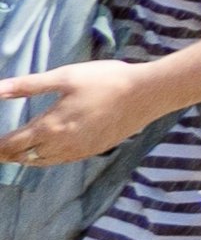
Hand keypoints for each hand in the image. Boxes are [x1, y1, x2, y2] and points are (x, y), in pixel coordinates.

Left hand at [0, 73, 131, 169]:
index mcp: (50, 127)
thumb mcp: (64, 77)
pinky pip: (60, 161)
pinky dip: (45, 159)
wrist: (147, 94)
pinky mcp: (93, 150)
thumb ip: (27, 86)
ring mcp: (78, 151)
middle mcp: (61, 145)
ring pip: (41, 162)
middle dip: (6, 155)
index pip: (11, 145)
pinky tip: (46, 151)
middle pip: (23, 157)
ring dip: (24, 158)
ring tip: (15, 153)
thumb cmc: (106, 80)